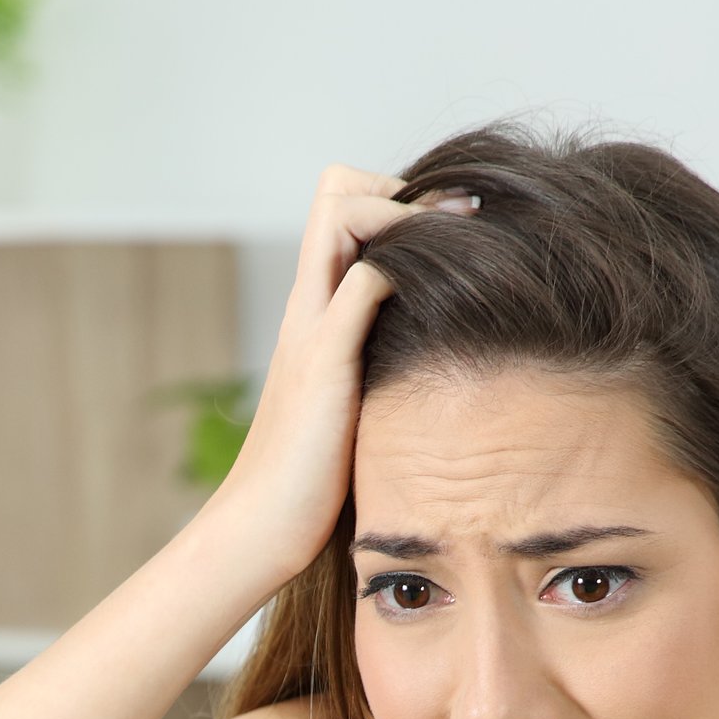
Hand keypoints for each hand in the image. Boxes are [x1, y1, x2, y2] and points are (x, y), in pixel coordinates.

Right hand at [199, 164, 475, 594]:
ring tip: (459, 243)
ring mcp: (312, 329)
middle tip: (455, 225)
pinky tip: (451, 289)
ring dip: (405, 213)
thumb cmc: (310, 484)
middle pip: (334, 188)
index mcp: (312, 313)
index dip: (392, 200)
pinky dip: (406, 265)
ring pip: (342, 213)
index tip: (448, 232)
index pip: (338, 207)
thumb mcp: (353, 406)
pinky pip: (365, 282)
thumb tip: (435, 360)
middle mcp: (307, 306)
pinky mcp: (324, 361)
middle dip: (399, 188)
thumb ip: (375, 368)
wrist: (259, 530)